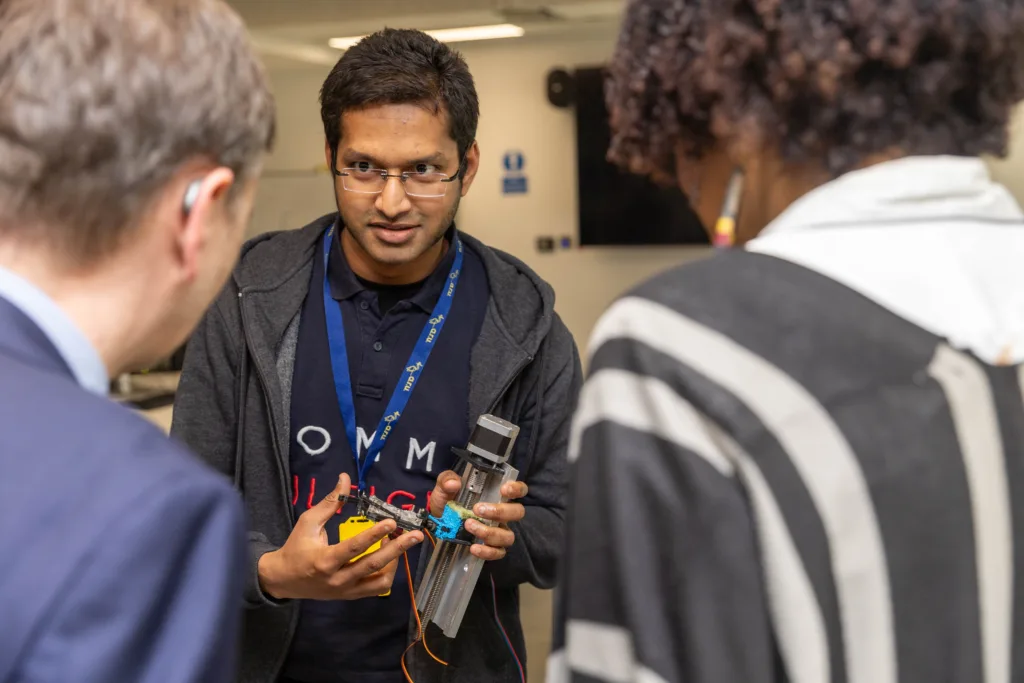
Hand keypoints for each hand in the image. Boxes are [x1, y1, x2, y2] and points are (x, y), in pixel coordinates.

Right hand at [258, 473, 422, 599]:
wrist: (283, 580)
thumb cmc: (296, 547)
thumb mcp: (308, 522)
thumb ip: (330, 502)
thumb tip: (345, 477)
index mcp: (324, 560)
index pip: (354, 548)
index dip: (374, 535)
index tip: (391, 522)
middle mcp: (337, 579)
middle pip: (373, 566)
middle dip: (397, 550)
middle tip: (415, 535)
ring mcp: (345, 591)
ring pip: (379, 582)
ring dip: (394, 562)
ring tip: (400, 544)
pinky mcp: (350, 596)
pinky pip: (375, 589)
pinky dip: (387, 573)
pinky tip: (390, 557)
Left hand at [428, 471, 528, 560]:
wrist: (437, 522)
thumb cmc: (448, 501)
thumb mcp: (444, 487)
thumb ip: (447, 480)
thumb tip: (454, 483)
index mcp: (495, 495)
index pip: (519, 490)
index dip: (517, 489)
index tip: (504, 489)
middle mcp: (502, 514)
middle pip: (517, 512)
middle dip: (500, 512)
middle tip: (478, 509)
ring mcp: (498, 532)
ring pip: (508, 536)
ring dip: (489, 532)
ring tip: (469, 525)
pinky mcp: (491, 548)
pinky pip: (498, 553)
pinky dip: (487, 551)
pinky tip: (473, 547)